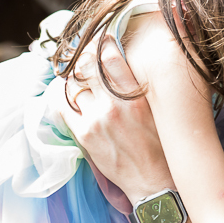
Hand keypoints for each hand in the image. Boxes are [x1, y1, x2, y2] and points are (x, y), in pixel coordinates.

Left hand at [54, 36, 174, 201]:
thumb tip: (130, 60)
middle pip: (85, 66)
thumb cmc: (162, 145)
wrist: (154, 182)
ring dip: (72, 77)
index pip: (109, 56)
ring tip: (76, 75)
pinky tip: (64, 92)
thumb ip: (144, 84)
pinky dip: (61, 96)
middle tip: (85, 56)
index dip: (101, 42)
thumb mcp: (161, 109)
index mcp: (137, 96)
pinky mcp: (84, 136)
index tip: (101, 40)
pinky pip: (62, 107)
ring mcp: (96, 121)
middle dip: (83, 57)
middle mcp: (114, 106)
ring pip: (71, 84)